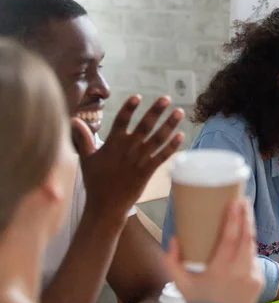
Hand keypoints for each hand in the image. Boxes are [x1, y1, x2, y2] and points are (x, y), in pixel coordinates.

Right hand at [72, 95, 183, 220]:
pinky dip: (172, 146)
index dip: (130, 108)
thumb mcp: (86, 158)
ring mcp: (140, 160)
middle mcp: (128, 149)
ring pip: (157, 139)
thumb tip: (73, 119)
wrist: (106, 206)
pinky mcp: (148, 171)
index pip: (122, 120)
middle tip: (167, 98)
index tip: (138, 97)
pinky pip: (163, 156)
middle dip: (156, 111)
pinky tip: (181, 135)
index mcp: (113, 144)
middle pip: (144, 126)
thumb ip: (84, 138)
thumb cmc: (96, 181)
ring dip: (169, 125)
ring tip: (179, 112)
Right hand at [164, 199, 264, 302]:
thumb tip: (173, 238)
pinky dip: (249, 247)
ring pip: (252, 246)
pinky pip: (254, 258)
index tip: (235, 202)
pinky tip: (245, 237)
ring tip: (245, 213)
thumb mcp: (180, 283)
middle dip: (246, 217)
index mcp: (219, 270)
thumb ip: (172, 262)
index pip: (230, 239)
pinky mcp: (259, 280)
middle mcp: (238, 272)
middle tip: (244, 201)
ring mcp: (251, 276)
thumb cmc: (198, 301)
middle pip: (246, 237)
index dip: (234, 219)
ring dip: (249, 229)